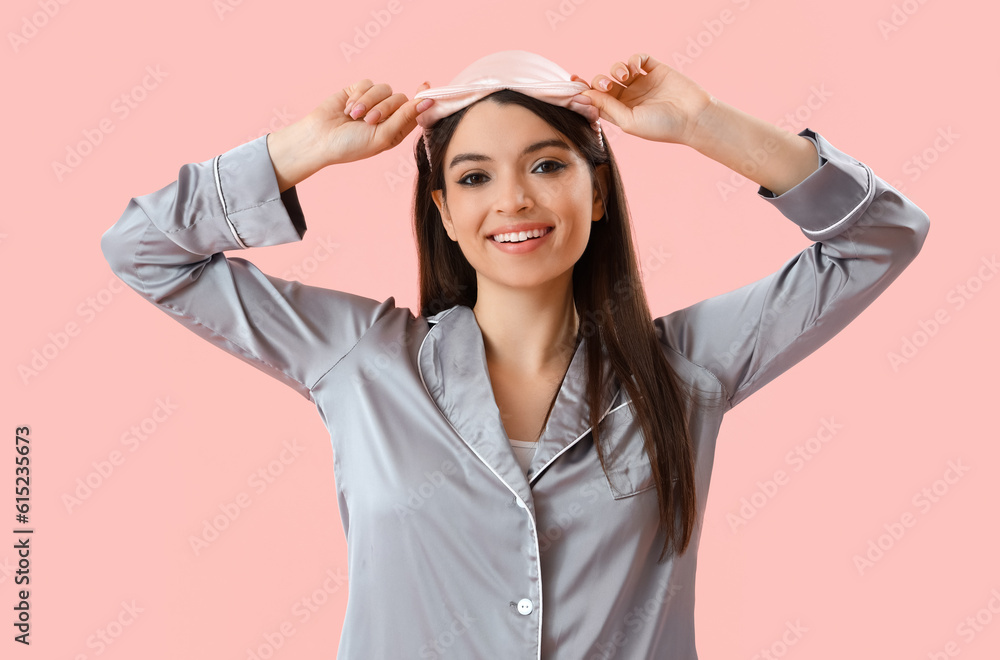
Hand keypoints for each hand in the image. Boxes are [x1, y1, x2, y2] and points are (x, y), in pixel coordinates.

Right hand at [305, 79, 434, 165]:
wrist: (319, 139)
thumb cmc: (351, 145)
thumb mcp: (382, 135)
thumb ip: (405, 117)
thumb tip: (428, 101)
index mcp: (396, 130)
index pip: (415, 111)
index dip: (421, 99)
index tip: (425, 86)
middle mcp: (386, 116)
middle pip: (399, 99)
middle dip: (384, 108)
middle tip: (368, 121)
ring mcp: (372, 102)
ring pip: (384, 89)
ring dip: (368, 102)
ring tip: (354, 116)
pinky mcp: (358, 91)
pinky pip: (367, 83)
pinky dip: (358, 95)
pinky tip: (347, 108)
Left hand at [571, 53, 714, 145]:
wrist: (693, 117)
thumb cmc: (662, 126)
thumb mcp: (629, 121)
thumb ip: (607, 107)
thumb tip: (585, 95)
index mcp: (621, 113)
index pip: (596, 100)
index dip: (584, 91)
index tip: (574, 82)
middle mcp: (629, 97)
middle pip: (604, 83)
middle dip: (600, 81)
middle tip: (606, 86)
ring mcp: (642, 83)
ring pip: (618, 69)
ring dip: (616, 69)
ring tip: (624, 76)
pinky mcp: (655, 70)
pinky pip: (638, 58)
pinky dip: (632, 59)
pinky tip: (634, 68)